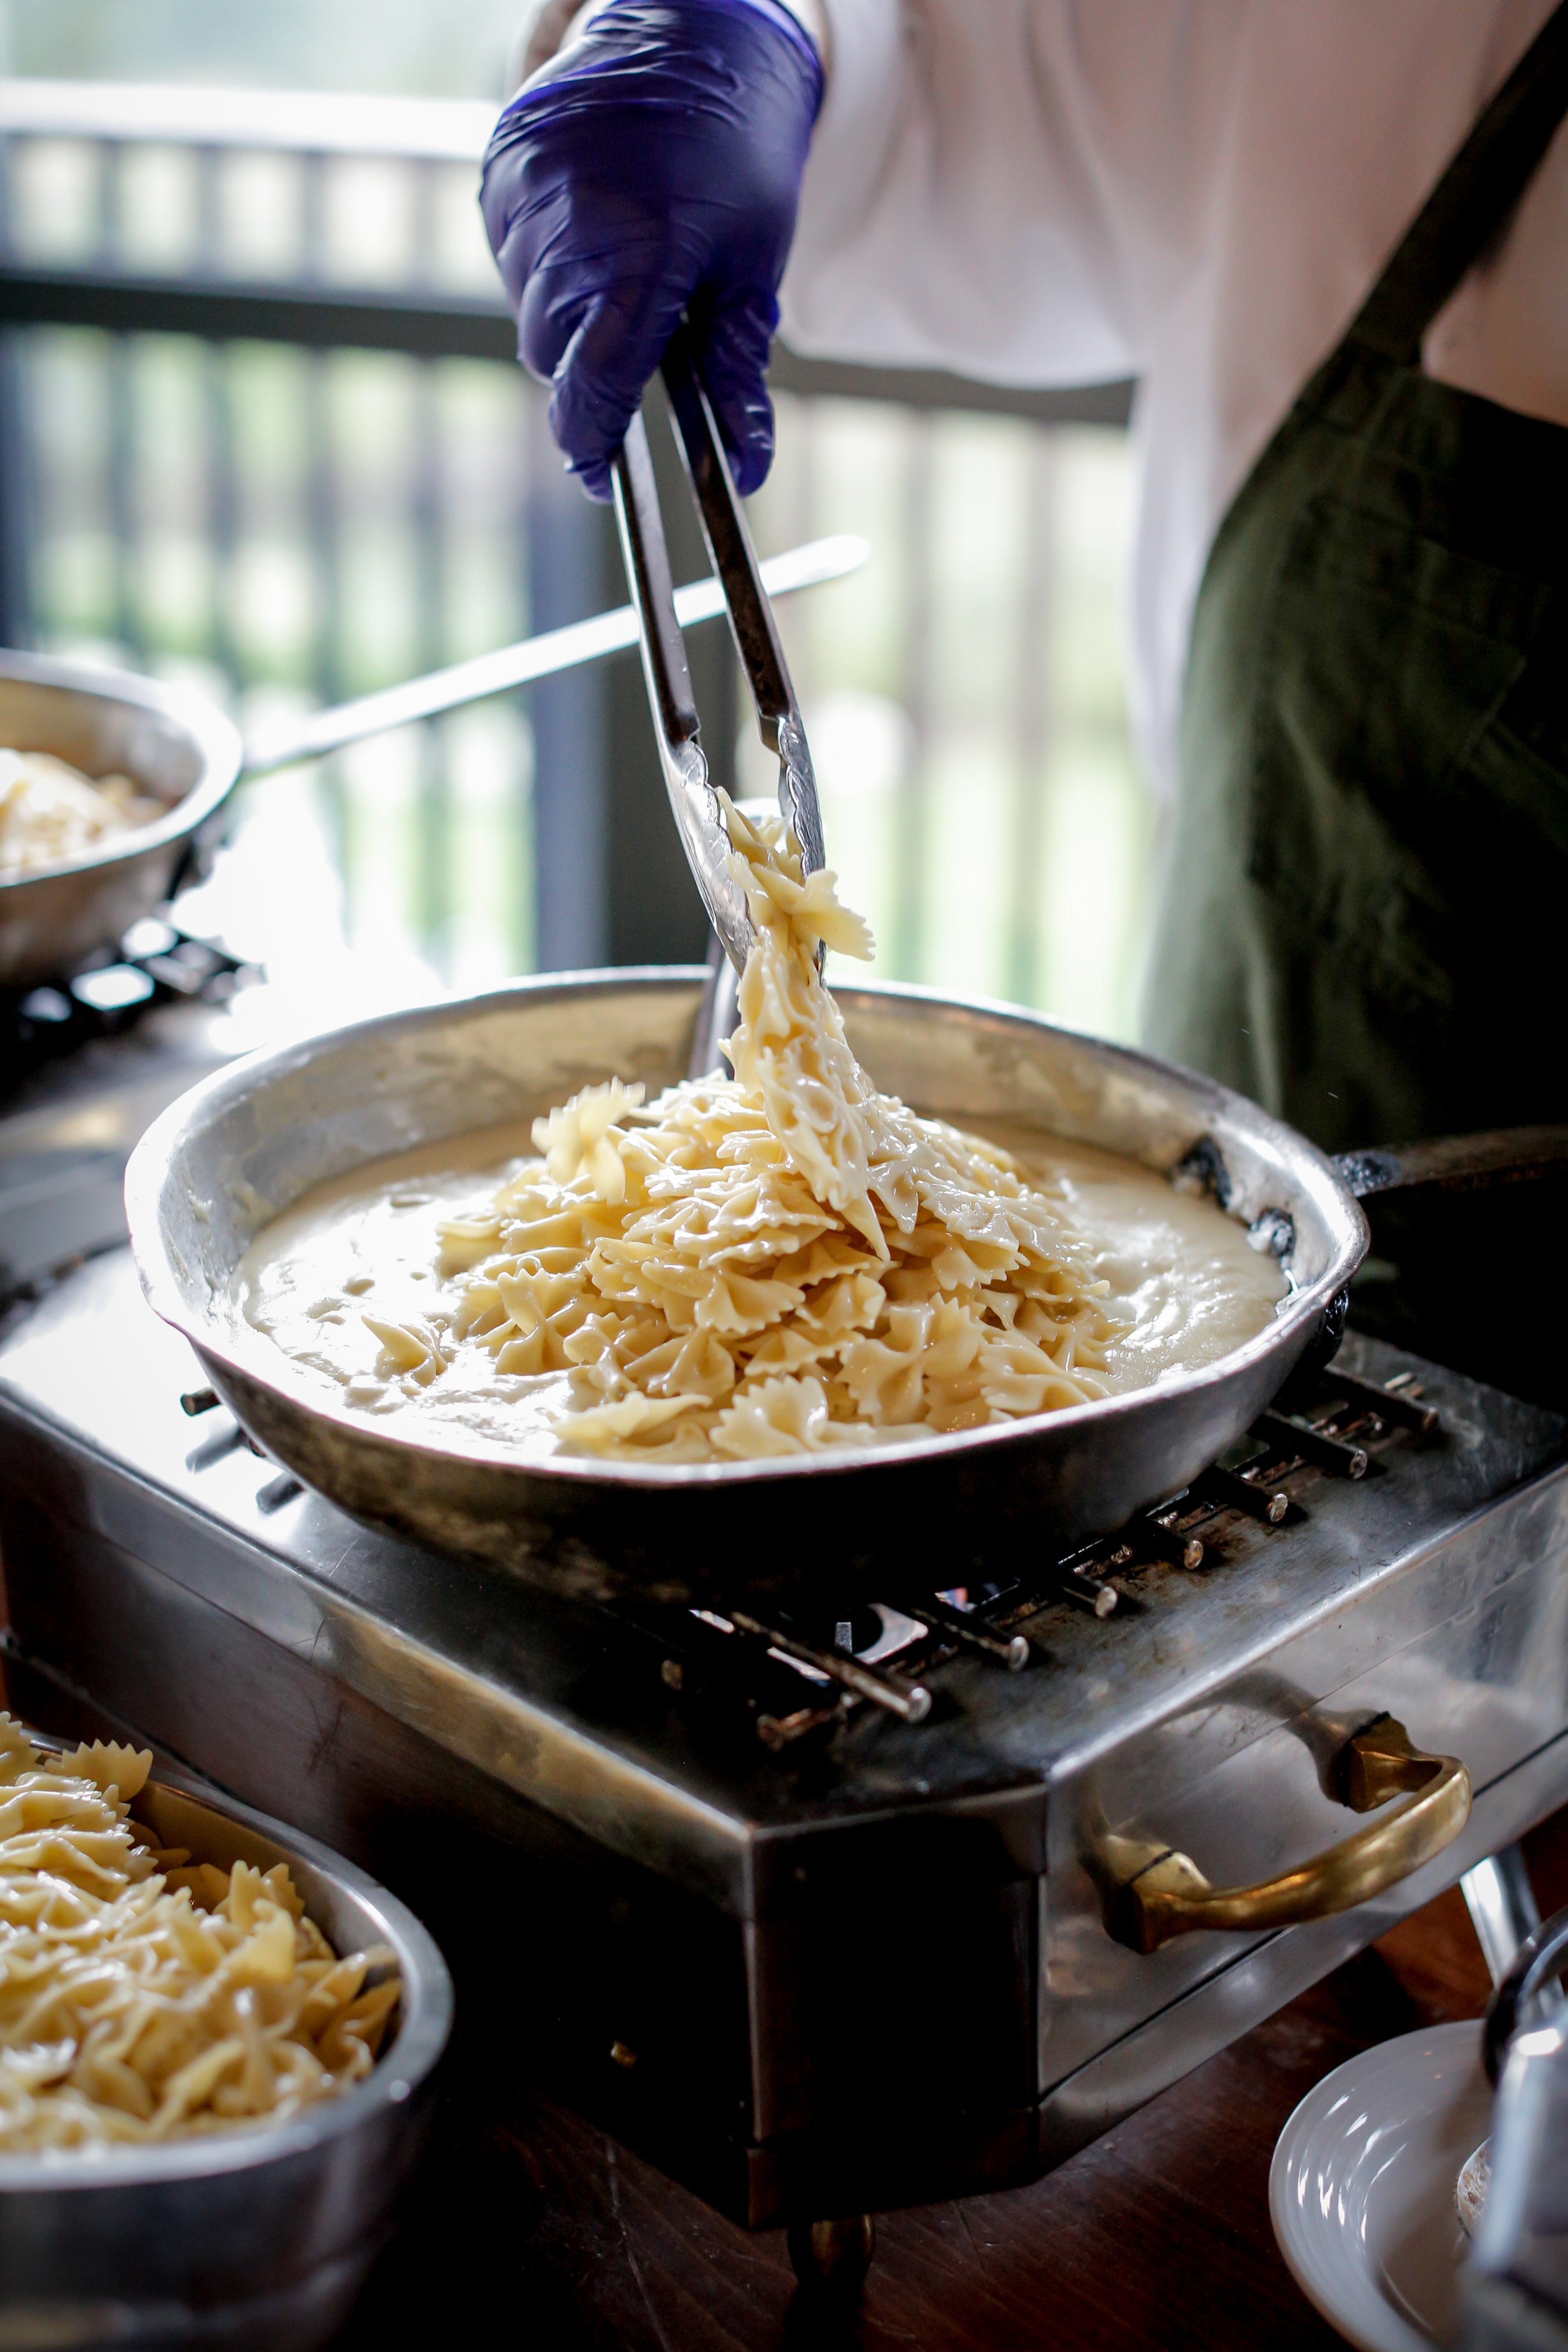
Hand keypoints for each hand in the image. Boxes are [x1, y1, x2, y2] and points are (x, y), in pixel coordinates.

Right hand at [481, 0, 823, 499]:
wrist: (692, 26)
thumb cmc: (739, 153)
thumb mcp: (753, 267)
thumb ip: (737, 372)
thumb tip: (747, 470)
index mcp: (638, 258)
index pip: (592, 390)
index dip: (592, 446)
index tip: (600, 474)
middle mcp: (568, 225)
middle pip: (549, 355)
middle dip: (586, 366)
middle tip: (635, 336)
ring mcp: (523, 190)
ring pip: (527, 309)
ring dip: (566, 312)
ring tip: (620, 262)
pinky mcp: (499, 163)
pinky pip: (509, 253)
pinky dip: (543, 261)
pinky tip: (588, 225)